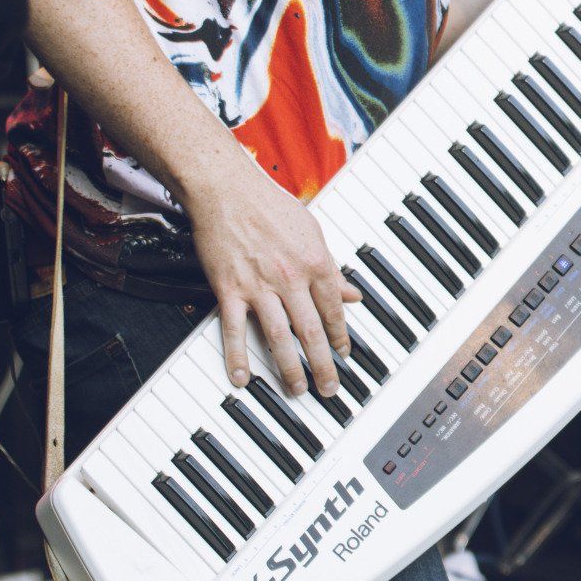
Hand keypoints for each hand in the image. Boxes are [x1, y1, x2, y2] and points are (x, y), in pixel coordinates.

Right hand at [186, 161, 359, 397]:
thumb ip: (332, 268)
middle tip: (330, 389)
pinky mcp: (228, 288)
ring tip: (296, 390)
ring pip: (279, 336)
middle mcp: (291, 277)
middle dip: (323, 364)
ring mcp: (259, 285)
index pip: (334, 310)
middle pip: (312, 331)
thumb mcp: (312, 232)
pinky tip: (242, 378)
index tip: (344, 355)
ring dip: (289, 368)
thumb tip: (353, 293)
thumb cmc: (270, 206)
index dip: (341, 337)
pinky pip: (235, 329)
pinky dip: (237, 356)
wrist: (227, 189)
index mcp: (316, 262)